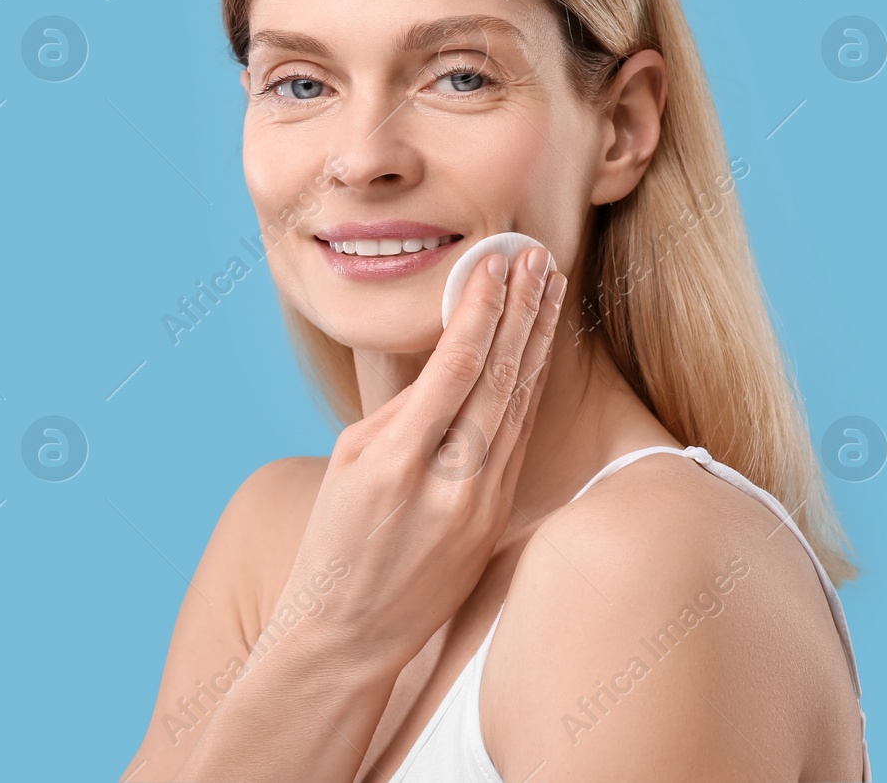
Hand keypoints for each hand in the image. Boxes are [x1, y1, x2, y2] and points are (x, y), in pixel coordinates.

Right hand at [272, 245, 566, 677]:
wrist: (350, 631)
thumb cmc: (335, 538)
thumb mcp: (348, 459)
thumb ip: (398, 405)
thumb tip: (439, 347)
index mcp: (395, 462)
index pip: (455, 368)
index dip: (482, 309)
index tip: (497, 261)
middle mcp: (446, 483)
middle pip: (500, 380)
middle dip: (523, 310)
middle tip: (539, 255)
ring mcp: (479, 505)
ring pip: (520, 406)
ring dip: (538, 341)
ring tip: (551, 288)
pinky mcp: (496, 520)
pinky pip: (518, 439)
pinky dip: (529, 387)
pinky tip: (538, 350)